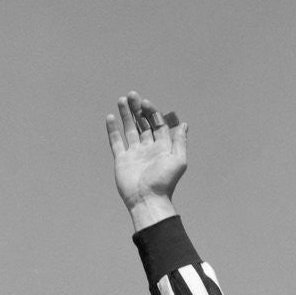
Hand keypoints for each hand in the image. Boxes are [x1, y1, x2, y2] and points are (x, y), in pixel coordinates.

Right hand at [105, 92, 187, 229]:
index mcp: (162, 147)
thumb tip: (184, 124)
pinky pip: (116, 141)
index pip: (157, 124)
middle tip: (132, 95)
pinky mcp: (122, 159)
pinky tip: (111, 117)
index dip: (152, 112)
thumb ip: (179, 141)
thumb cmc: (165, 181)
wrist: (147, 199)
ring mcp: (134, 153)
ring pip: (130, 129)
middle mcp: (148, 148)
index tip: (145, 103)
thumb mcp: (178, 160)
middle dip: (138, 109)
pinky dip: (113, 130)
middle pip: (143, 124)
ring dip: (126, 115)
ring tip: (122, 100)